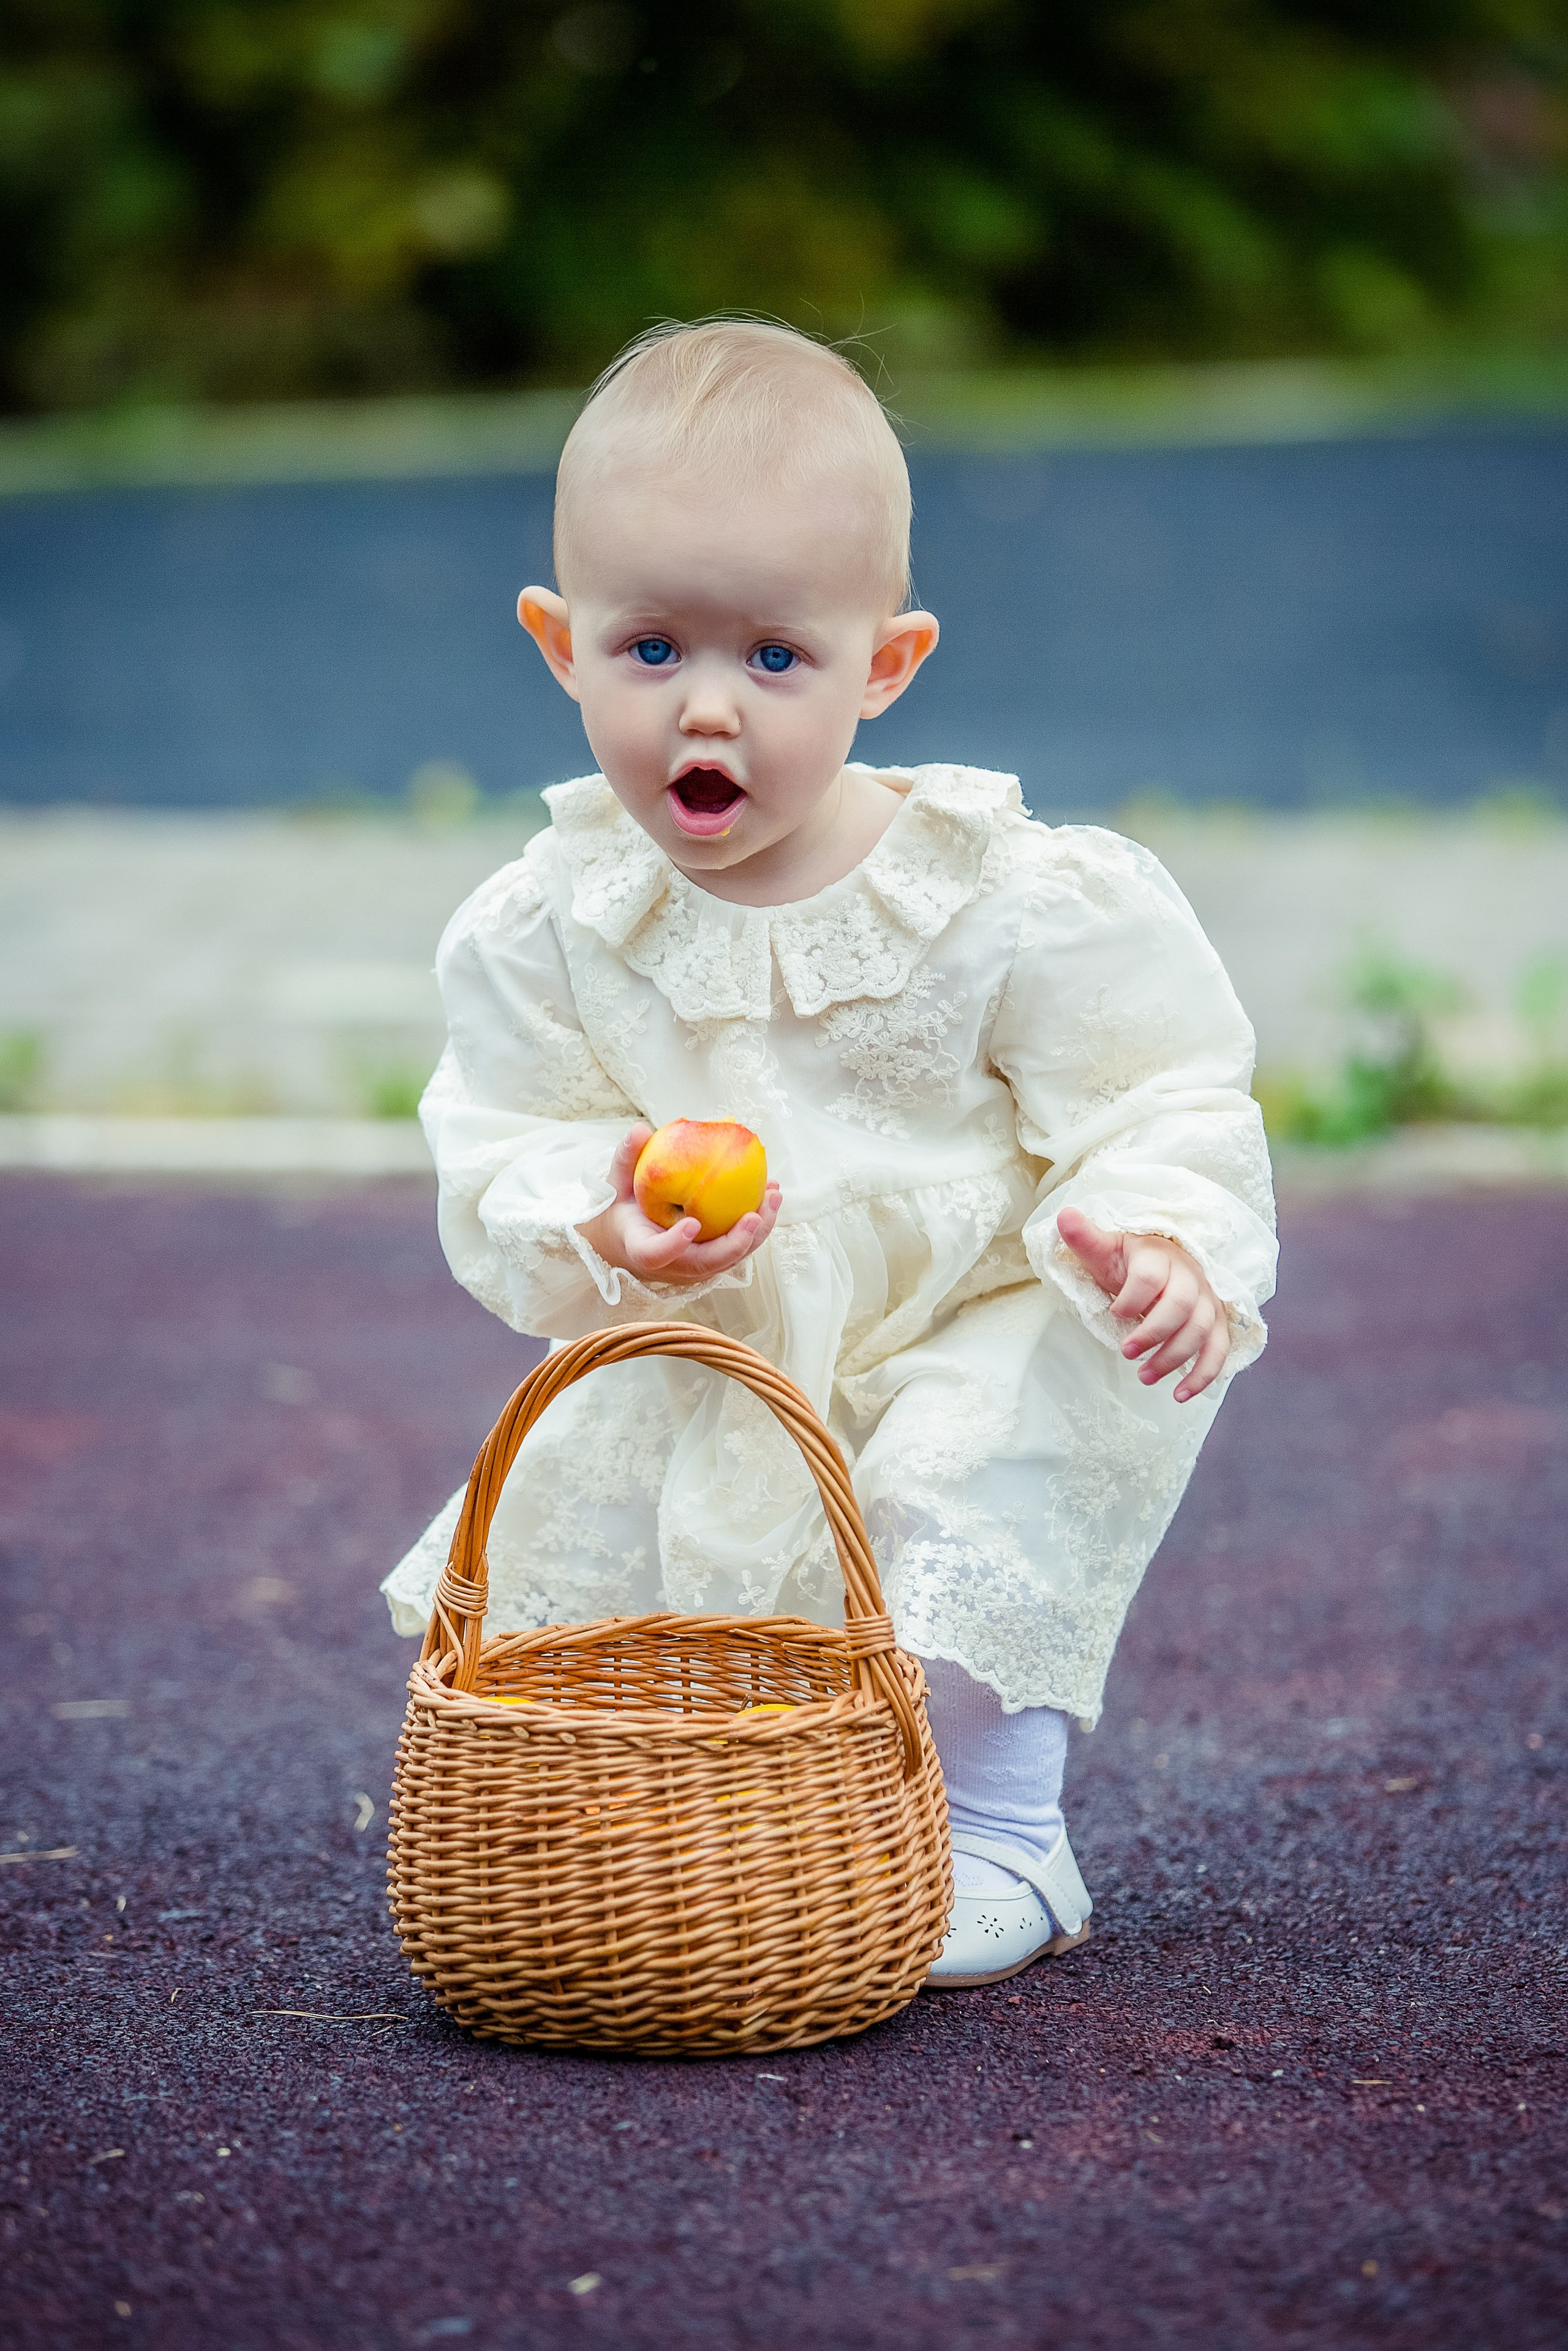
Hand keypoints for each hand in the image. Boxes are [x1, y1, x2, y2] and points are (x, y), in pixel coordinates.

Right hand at [579, 1124, 782, 1288]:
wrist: (626, 1243)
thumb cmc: (622, 1213)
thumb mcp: (616, 1185)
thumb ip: (626, 1159)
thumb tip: (639, 1129)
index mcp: (643, 1250)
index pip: (657, 1254)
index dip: (675, 1243)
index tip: (692, 1223)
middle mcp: (673, 1267)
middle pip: (708, 1263)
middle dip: (736, 1242)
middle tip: (755, 1214)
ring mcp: (696, 1268)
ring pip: (732, 1258)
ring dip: (757, 1231)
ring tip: (773, 1196)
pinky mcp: (713, 1261)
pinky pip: (738, 1246)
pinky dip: (757, 1225)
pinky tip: (769, 1194)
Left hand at [1056, 1208, 1229, 1402]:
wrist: (1162, 1263)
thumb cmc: (1129, 1261)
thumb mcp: (1105, 1249)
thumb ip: (1086, 1238)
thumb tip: (1064, 1216)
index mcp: (1158, 1255)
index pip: (1151, 1275)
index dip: (1133, 1297)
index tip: (1114, 1313)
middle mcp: (1189, 1275)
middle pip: (1182, 1304)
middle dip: (1155, 1332)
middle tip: (1126, 1352)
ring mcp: (1206, 1300)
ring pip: (1201, 1329)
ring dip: (1174, 1357)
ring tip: (1144, 1378)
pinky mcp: (1215, 1322)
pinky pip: (1218, 1349)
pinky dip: (1204, 1374)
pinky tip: (1181, 1395)